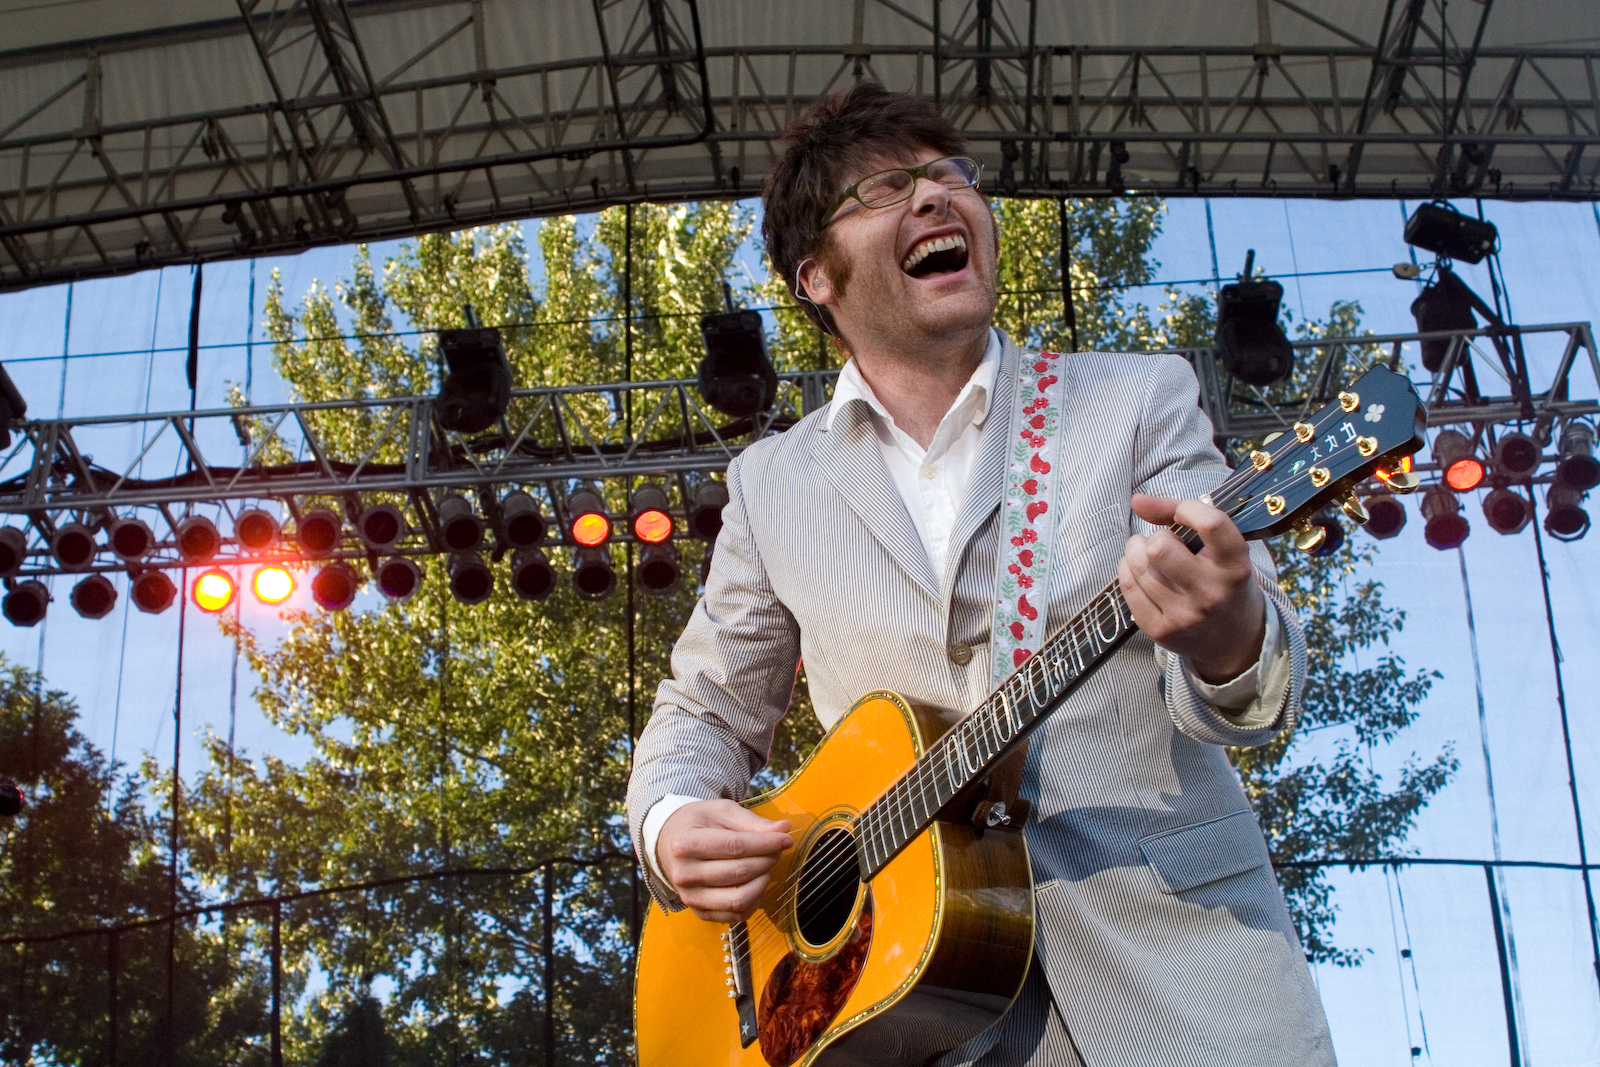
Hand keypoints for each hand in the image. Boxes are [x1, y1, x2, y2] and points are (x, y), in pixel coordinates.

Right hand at [656, 799, 792, 922]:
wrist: (667, 843)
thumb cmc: (697, 824)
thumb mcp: (720, 812)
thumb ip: (752, 822)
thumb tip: (784, 830)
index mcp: (685, 843)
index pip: (735, 847)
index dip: (766, 844)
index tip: (786, 838)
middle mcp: (684, 874)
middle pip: (739, 872)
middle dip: (767, 860)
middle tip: (777, 849)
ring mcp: (690, 897)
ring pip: (739, 899)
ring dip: (762, 883)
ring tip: (766, 866)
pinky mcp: (699, 912)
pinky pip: (735, 915)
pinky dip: (754, 901)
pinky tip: (756, 883)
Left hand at [1118, 494, 1266, 683]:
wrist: (1234, 640)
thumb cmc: (1224, 582)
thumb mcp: (1222, 548)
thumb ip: (1181, 516)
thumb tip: (1137, 500)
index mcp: (1235, 567)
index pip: (1210, 524)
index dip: (1187, 508)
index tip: (1183, 513)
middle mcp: (1211, 593)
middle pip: (1159, 547)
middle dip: (1157, 537)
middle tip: (1165, 542)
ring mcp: (1184, 616)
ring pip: (1138, 566)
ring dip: (1138, 551)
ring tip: (1151, 556)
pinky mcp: (1160, 631)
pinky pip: (1127, 586)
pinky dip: (1128, 570)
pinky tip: (1141, 571)